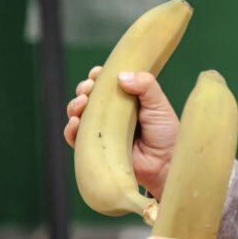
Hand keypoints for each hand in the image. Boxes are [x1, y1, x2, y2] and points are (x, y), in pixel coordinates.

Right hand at [64, 66, 179, 199]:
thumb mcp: (159, 105)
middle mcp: (111, 115)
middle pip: (88, 97)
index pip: (106, 84)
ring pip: (78, 115)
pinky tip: (75, 124)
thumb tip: (120, 75)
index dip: (98, 77)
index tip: (97, 73)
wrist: (165, 165)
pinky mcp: (95, 149)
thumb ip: (146, 86)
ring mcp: (102, 132)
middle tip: (88, 89)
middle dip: (84, 89)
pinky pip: (75, 139)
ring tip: (82, 104)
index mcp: (126, 100)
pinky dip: (71, 130)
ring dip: (74, 106)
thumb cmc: (166, 134)